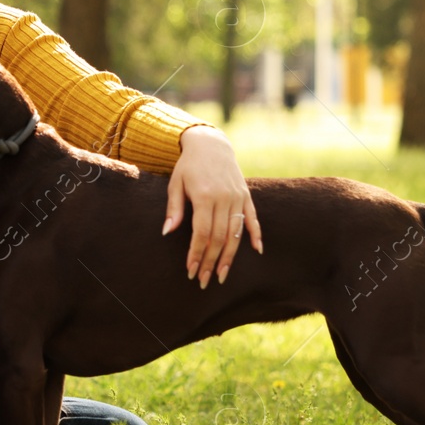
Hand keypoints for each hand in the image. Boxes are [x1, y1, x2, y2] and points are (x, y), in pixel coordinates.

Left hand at [163, 125, 261, 288]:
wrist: (210, 143)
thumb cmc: (188, 166)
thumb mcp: (176, 183)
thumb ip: (174, 209)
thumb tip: (167, 232)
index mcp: (205, 196)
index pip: (202, 233)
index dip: (196, 254)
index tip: (191, 270)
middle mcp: (224, 198)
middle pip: (219, 237)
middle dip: (210, 261)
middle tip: (203, 280)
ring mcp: (237, 197)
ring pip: (236, 233)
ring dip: (230, 256)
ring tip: (222, 275)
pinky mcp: (246, 196)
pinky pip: (253, 218)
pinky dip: (256, 234)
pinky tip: (257, 250)